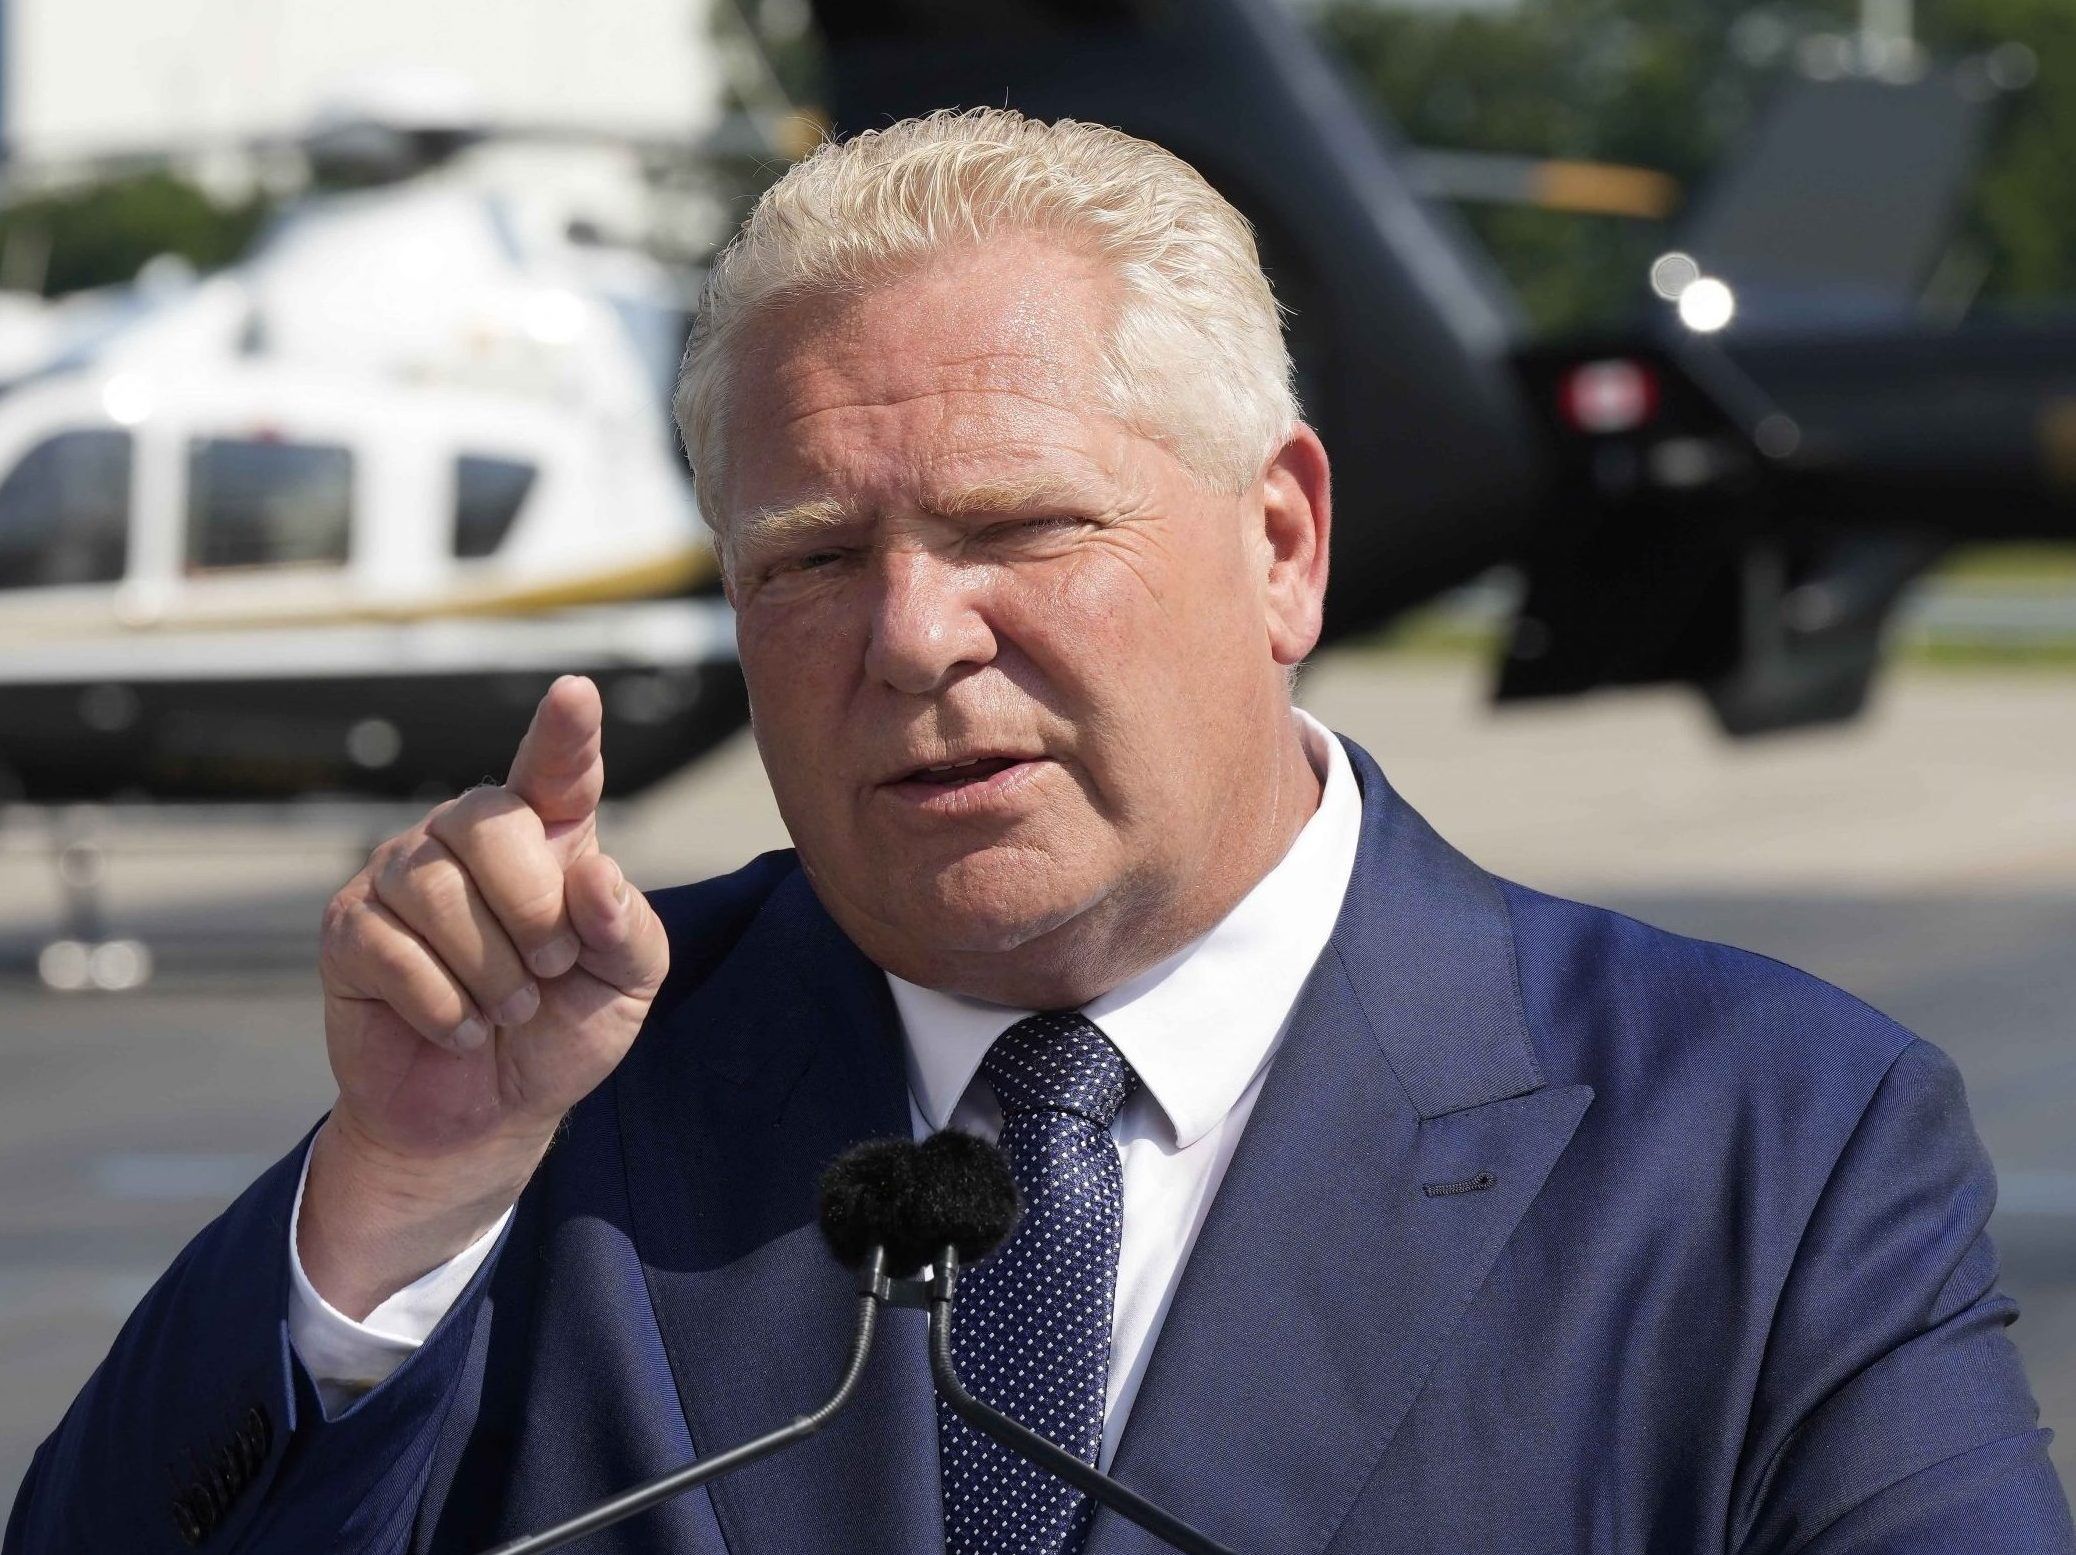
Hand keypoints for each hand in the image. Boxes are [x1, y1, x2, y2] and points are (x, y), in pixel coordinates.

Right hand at [302, 676, 667, 1316]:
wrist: (487, 1117)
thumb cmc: (563, 1032)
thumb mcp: (627, 985)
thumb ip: (628, 928)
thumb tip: (591, 875)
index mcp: (548, 836)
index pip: (556, 768)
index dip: (564, 732)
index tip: (576, 693)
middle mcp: (468, 838)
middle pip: (489, 820)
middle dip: (531, 907)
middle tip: (551, 967)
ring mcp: (400, 877)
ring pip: (433, 886)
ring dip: (488, 967)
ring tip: (508, 1008)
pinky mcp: (349, 930)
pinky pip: (388, 946)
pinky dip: (441, 1003)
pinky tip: (459, 1026)